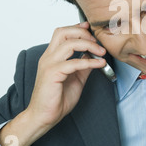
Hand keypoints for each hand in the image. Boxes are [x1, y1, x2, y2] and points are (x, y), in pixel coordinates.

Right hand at [0, 22, 106, 145]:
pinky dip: (89, 61)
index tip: (90, 28)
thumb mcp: (76, 79)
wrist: (44, 117)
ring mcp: (49, 64)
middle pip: (63, 32)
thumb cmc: (56, 100)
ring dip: (89, 45)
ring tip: (101, 52)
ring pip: (69, 44)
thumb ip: (83, 66)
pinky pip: (74, 63)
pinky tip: (100, 64)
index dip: (76, 28)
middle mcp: (48, 57)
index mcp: (52, 56)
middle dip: (83, 33)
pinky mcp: (53, 74)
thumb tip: (94, 56)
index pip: (62, 33)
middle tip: (97, 42)